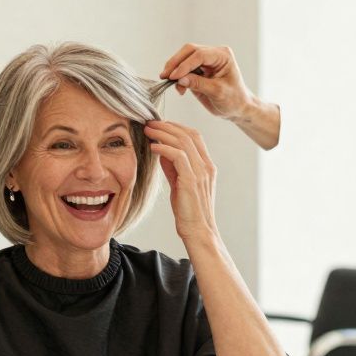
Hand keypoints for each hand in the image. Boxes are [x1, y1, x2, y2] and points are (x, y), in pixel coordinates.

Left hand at [144, 120, 218, 242]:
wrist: (198, 232)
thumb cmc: (189, 211)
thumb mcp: (180, 184)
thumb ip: (174, 167)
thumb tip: (161, 151)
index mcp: (207, 166)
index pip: (194, 136)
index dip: (176, 127)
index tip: (159, 125)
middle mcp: (207, 167)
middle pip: (189, 134)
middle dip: (168, 126)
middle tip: (150, 123)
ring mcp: (201, 173)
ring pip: (183, 142)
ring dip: (163, 134)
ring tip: (148, 131)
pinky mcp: (192, 181)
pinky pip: (178, 156)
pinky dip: (164, 148)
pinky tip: (153, 148)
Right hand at [161, 44, 256, 119]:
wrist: (237, 109)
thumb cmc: (234, 100)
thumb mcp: (218, 93)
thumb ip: (199, 84)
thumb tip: (180, 79)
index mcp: (222, 55)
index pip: (200, 55)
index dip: (185, 65)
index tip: (174, 77)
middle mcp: (213, 54)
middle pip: (189, 51)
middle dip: (176, 63)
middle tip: (165, 76)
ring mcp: (204, 61)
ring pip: (183, 58)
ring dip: (175, 70)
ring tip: (171, 84)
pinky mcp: (197, 70)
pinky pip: (183, 69)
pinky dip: (178, 78)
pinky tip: (179, 89)